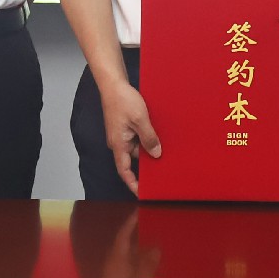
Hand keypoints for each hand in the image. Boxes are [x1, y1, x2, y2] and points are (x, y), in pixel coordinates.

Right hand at [100, 78, 161, 195]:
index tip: (142, 193)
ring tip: (165, 149)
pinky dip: (147, 138)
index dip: (133, 184)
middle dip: (147, 164)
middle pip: (134, 159)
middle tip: (164, 169)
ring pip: (137, 147)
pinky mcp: (125, 127)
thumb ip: (149, 138)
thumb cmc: (122, 100)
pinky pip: (137, 137)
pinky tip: (158, 135)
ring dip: (149, 147)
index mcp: (119, 144)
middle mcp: (119, 142)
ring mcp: (122, 134)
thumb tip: (156, 154)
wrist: (113, 84)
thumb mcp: (140, 120)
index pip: (124, 171)